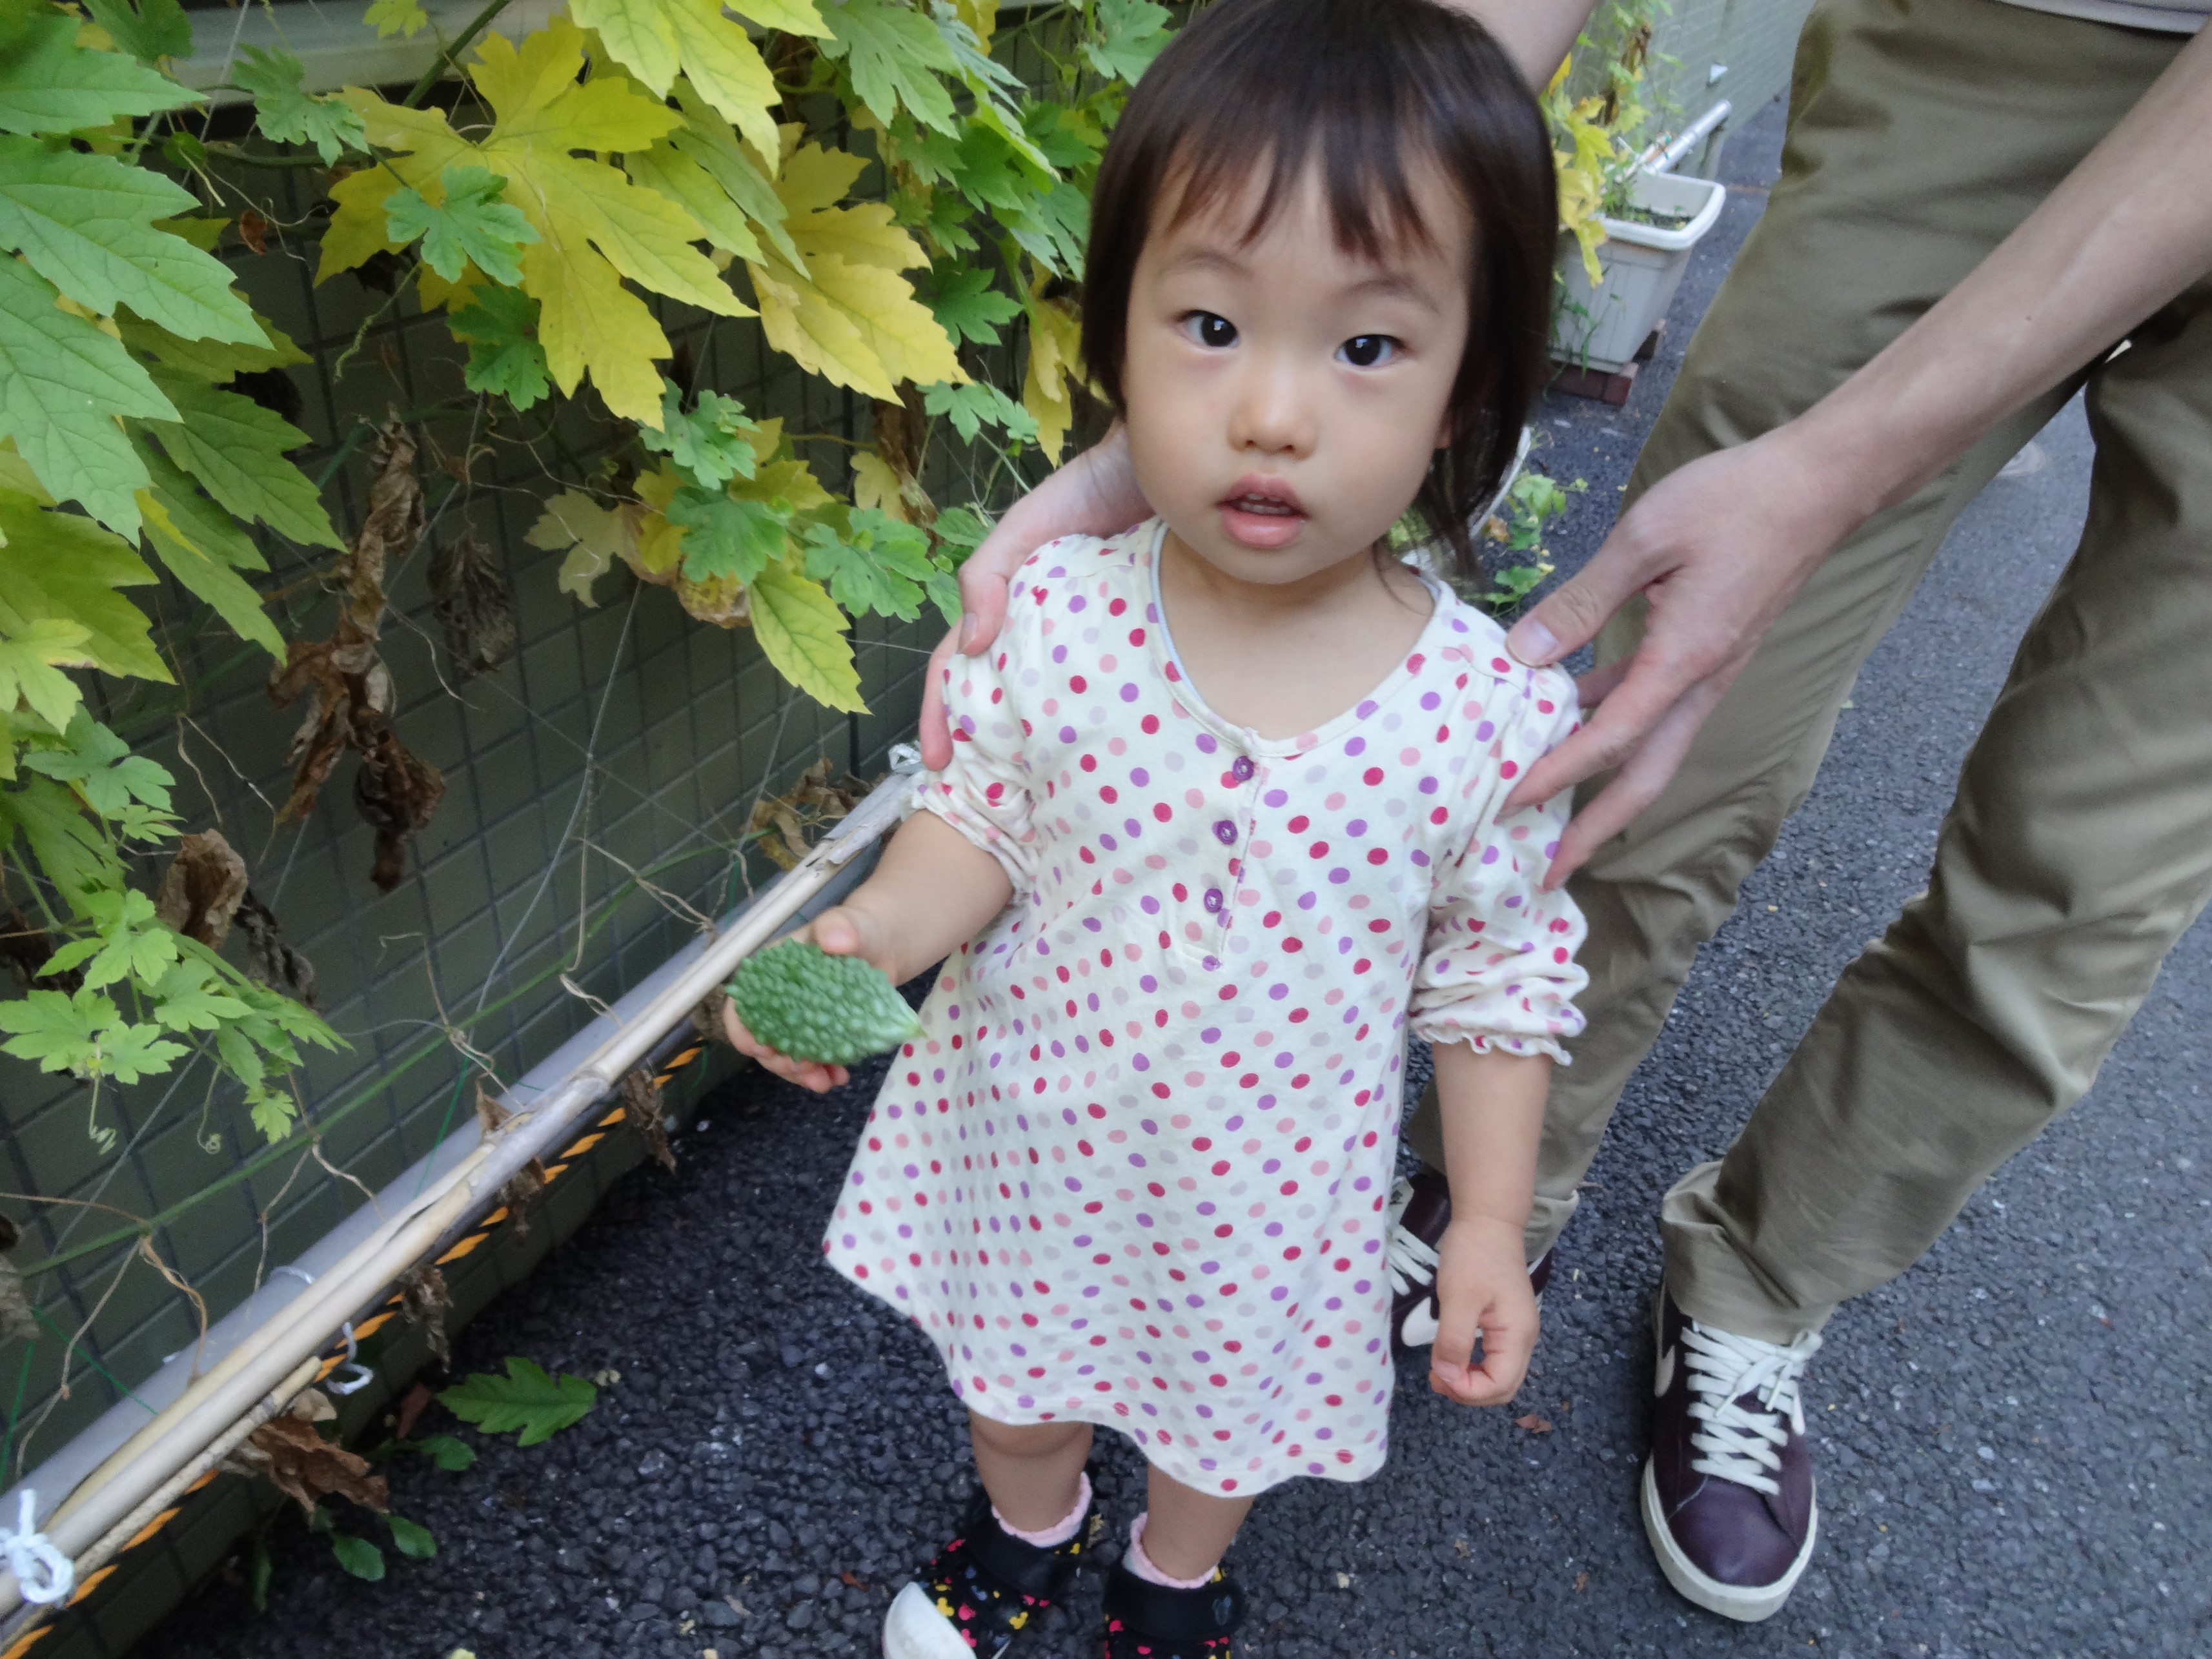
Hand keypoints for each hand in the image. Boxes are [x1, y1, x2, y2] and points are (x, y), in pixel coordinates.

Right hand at [718, 906, 896, 1093]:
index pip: (741, 1004)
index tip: (761, 1049)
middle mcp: (776, 1000)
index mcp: (769, 973)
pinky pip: (812, 1058)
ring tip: (824, 1082)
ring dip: (801, 1074)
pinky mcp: (819, 1034)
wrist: (885, 946)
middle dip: (779, 1061)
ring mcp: (797, 1020)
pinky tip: (838, 1077)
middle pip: (762, 1038)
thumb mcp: (849, 924)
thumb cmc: (859, 930)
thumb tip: (833, 938)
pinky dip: (822, 1072)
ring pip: (786, 1054)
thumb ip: (840, 927)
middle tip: (805, 1070)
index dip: (743, 1030)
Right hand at [918, 426, 1148, 769]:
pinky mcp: (1139, 647)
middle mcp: (1045, 635)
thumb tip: (967, 646)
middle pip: (999, 701)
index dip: (941, 716)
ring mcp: (1092, 645)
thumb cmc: (1092, 486)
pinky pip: (1113, 695)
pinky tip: (1098, 762)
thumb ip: (989, 572)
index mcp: (1010, 610)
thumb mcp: (1029, 523)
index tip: (939, 766)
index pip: (959, 672)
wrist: (1164, 464)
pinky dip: (1096, 729)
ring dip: (1033, 751)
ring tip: (1029, 800)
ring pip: (1051, 707)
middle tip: (981, 803)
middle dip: (982, 752)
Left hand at [1427, 1216, 1539, 1406]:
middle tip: (1436, 1378)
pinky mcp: (1506, 1322)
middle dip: (1469, 1391)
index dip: (1468, 1391)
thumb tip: (1447, 1378)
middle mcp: (1524, 1338)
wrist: (1488, 1220)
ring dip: (1471, 1381)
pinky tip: (1453, 1356)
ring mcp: (1517, 1331)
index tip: (1438, 1377)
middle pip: (1504, 1387)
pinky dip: (1474, 1366)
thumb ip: (1454, 1341)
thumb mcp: (1458, 1299)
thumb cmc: (1473, 1256)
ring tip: (1440, 1370)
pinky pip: (1495, 1358)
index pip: (1500, 1386)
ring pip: (1500, 1375)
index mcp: (1517, 1335)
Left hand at [1498, 425, 1866, 885]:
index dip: (1557, 776)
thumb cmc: (1738, 501)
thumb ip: (1582, 599)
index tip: (1510, 803)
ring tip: (1550, 811)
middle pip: (1644, 778)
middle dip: (1596, 830)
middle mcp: (1700, 682)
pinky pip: (1653, 707)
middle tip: (1548, 871)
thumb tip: (1525, 652)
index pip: (1610, 740)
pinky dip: (1611, 724)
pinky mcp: (1707, 652)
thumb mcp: (1645, 538)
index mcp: (1685, 662)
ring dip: (1602, 786)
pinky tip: (1567, 714)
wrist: (1818, 484)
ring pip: (1650, 749)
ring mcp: (1707, 671)